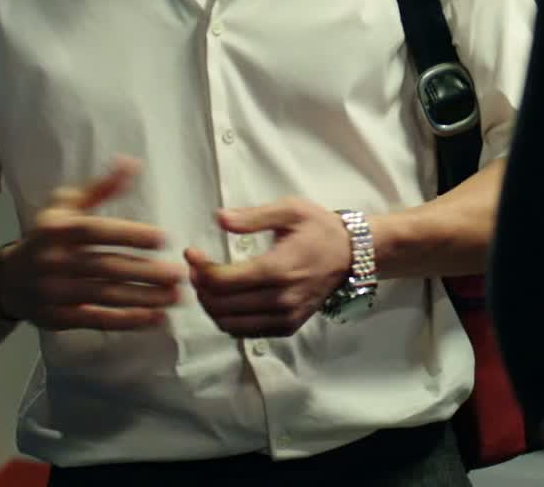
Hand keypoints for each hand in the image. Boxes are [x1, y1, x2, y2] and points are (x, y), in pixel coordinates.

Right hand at [0, 157, 183, 330]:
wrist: (7, 281)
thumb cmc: (46, 236)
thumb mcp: (64, 206)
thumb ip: (100, 188)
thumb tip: (132, 164)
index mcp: (55, 230)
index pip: (95, 233)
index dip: (129, 235)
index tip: (164, 238)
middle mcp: (52, 262)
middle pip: (104, 268)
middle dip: (145, 272)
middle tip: (180, 273)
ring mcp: (54, 293)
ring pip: (105, 296)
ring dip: (144, 298)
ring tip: (176, 296)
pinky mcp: (59, 318)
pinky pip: (97, 321)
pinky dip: (128, 321)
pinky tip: (156, 318)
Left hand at [185, 198, 351, 337]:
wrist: (351, 255)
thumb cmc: (319, 229)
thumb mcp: (289, 210)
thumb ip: (252, 216)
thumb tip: (220, 219)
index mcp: (278, 268)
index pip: (222, 281)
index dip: (199, 269)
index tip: (192, 253)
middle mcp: (281, 298)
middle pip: (221, 305)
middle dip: (200, 286)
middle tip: (196, 268)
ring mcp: (285, 316)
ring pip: (229, 324)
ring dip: (210, 306)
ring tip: (208, 285)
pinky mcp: (288, 326)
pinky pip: (246, 332)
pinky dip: (228, 320)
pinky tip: (227, 300)